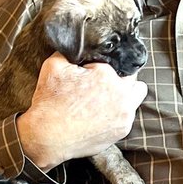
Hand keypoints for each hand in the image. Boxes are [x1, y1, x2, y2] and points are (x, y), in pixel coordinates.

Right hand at [15, 53, 146, 170]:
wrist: (47, 138)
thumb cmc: (50, 103)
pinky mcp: (121, 131)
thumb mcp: (54, 65)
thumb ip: (71, 51)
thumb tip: (79, 45)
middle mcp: (122, 96)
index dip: (107, 66)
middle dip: (123, 79)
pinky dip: (117, 114)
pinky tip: (101, 115)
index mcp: (107, 76)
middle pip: (135, 80)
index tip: (96, 72)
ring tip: (104, 100)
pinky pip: (126, 117)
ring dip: (123, 97)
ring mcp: (124, 115)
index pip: (119, 62)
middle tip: (105, 84)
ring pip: (135, 99)